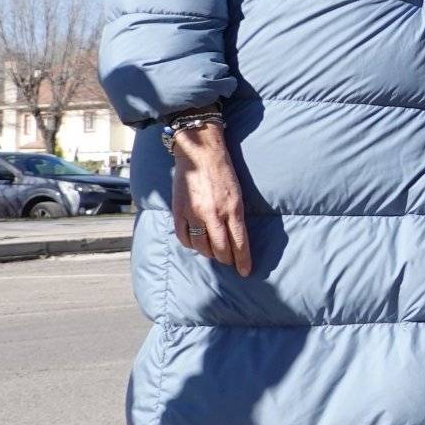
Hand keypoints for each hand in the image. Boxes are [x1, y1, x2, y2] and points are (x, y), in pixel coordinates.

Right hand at [168, 122, 252, 276]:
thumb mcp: (238, 194)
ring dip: (209, 253)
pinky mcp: (179, 210)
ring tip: (214, 252)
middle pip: (221, 248)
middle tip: (229, 261)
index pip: (239, 242)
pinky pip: (184, 237)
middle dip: (227, 259)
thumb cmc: (224, 172)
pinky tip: (196, 243)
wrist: (200, 153)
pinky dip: (191, 244)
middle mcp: (213, 214)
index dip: (243, 260)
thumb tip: (236, 238)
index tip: (245, 271)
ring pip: (201, 246)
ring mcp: (194, 213)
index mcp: (233, 209)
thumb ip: (236, 216)